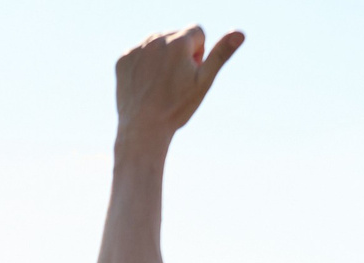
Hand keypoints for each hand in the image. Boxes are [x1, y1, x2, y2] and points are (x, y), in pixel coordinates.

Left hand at [115, 26, 244, 142]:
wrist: (143, 129)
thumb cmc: (177, 108)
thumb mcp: (204, 82)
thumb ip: (221, 54)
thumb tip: (240, 33)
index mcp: (178, 41)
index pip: (198, 31)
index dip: (199, 53)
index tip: (191, 72)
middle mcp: (156, 39)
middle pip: (177, 35)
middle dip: (181, 53)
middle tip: (176, 82)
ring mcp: (137, 49)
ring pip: (157, 42)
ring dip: (162, 57)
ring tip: (160, 83)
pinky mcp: (123, 59)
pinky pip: (139, 53)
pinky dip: (144, 64)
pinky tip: (146, 84)